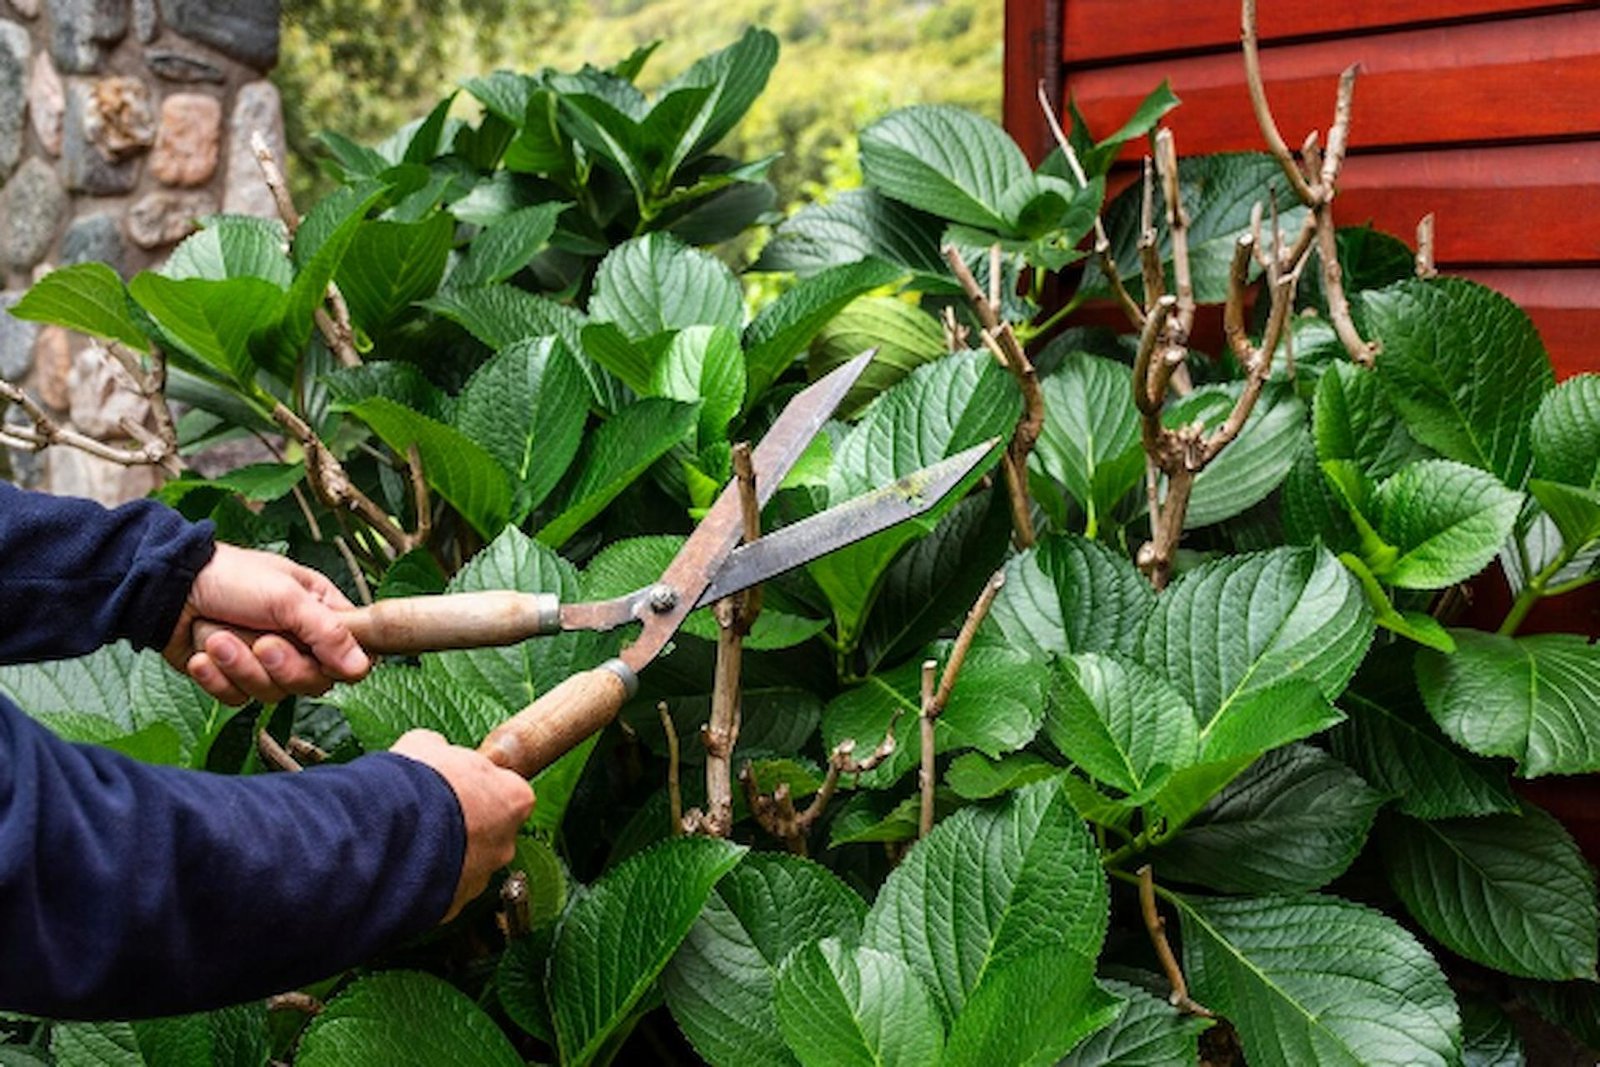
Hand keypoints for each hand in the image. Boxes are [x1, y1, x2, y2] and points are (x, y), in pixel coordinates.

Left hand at [163, 544, 370, 704]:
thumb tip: (362, 667)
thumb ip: (327, 632)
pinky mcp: (233, 679)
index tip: (315, 653)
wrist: (167, 588)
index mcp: (321, 613)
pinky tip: (203, 654)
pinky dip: (216, 678)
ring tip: (217, 639)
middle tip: (261, 643)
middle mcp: (299, 641)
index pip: (352, 655)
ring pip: (272, 693)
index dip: (335, 662)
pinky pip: (237, 698)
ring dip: (239, 666)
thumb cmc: (231, 577)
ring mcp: (265, 663)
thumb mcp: (286, 597)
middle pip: (312, 682)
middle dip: (281, 665)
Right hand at [390, 729, 534, 920]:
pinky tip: (406, 863)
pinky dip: (428, 878)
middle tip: (434, 814)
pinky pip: (444, 888)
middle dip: (466, 824)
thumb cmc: (417, 786)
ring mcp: (481, 876)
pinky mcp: (454, 903)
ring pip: (468, 863)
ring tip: (413, 840)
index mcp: (513, 798)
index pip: (509, 793)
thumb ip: (442, 751)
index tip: (458, 786)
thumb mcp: (428, 746)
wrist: (388, 830)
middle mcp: (505, 842)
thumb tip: (434, 749)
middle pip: (492, 831)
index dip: (480, 788)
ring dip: (446, 853)